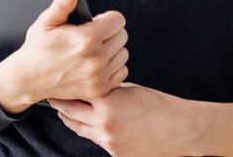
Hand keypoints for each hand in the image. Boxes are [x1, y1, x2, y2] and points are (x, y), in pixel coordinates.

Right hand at [0, 0, 128, 112]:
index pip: (118, 20)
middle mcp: (95, 59)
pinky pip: (122, 71)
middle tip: (93, 36)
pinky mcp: (100, 89)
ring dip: (113, 50)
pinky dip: (113, 67)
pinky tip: (97, 63)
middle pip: (122, 36)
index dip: (107, 18)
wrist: (28, 79)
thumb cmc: (37, 50)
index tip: (96, 22)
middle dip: (110, 32)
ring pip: (123, 54)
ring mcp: (99, 76)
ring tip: (94, 50)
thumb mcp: (46, 22)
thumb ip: (63, 3)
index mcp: (85, 39)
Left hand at [50, 83, 199, 156]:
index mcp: (107, 100)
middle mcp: (103, 122)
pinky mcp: (115, 153)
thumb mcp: (131, 89)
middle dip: (59, 104)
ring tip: (63, 110)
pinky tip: (91, 124)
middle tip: (52, 96)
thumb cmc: (160, 106)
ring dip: (70, 119)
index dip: (65, 86)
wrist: (180, 129)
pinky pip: (96, 141)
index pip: (76, 91)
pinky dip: (92, 132)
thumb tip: (95, 87)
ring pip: (79, 129)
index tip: (58, 82)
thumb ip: (110, 89)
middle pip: (69, 112)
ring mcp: (108, 140)